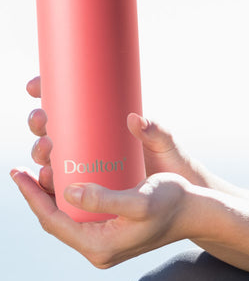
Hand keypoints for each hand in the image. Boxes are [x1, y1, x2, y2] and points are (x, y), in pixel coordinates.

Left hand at [10, 167, 192, 268]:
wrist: (198, 212)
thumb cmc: (174, 202)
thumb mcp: (140, 200)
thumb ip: (103, 199)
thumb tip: (68, 193)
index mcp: (99, 246)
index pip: (53, 221)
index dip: (32, 196)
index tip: (18, 173)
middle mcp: (98, 250)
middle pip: (56, 222)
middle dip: (38, 194)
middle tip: (24, 168)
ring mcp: (105, 244)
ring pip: (67, 219)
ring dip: (51, 196)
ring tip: (40, 171)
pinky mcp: (112, 234)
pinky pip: (81, 218)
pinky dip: (68, 199)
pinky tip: (65, 182)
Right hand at [26, 75, 199, 185]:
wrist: (180, 195)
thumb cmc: (172, 164)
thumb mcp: (166, 144)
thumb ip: (157, 132)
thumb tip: (136, 118)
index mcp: (107, 124)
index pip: (72, 104)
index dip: (48, 92)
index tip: (36, 85)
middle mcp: (93, 143)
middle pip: (55, 129)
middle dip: (39, 122)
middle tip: (42, 118)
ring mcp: (89, 166)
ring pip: (53, 156)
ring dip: (40, 151)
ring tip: (47, 147)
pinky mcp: (89, 189)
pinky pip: (61, 185)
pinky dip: (48, 182)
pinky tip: (44, 178)